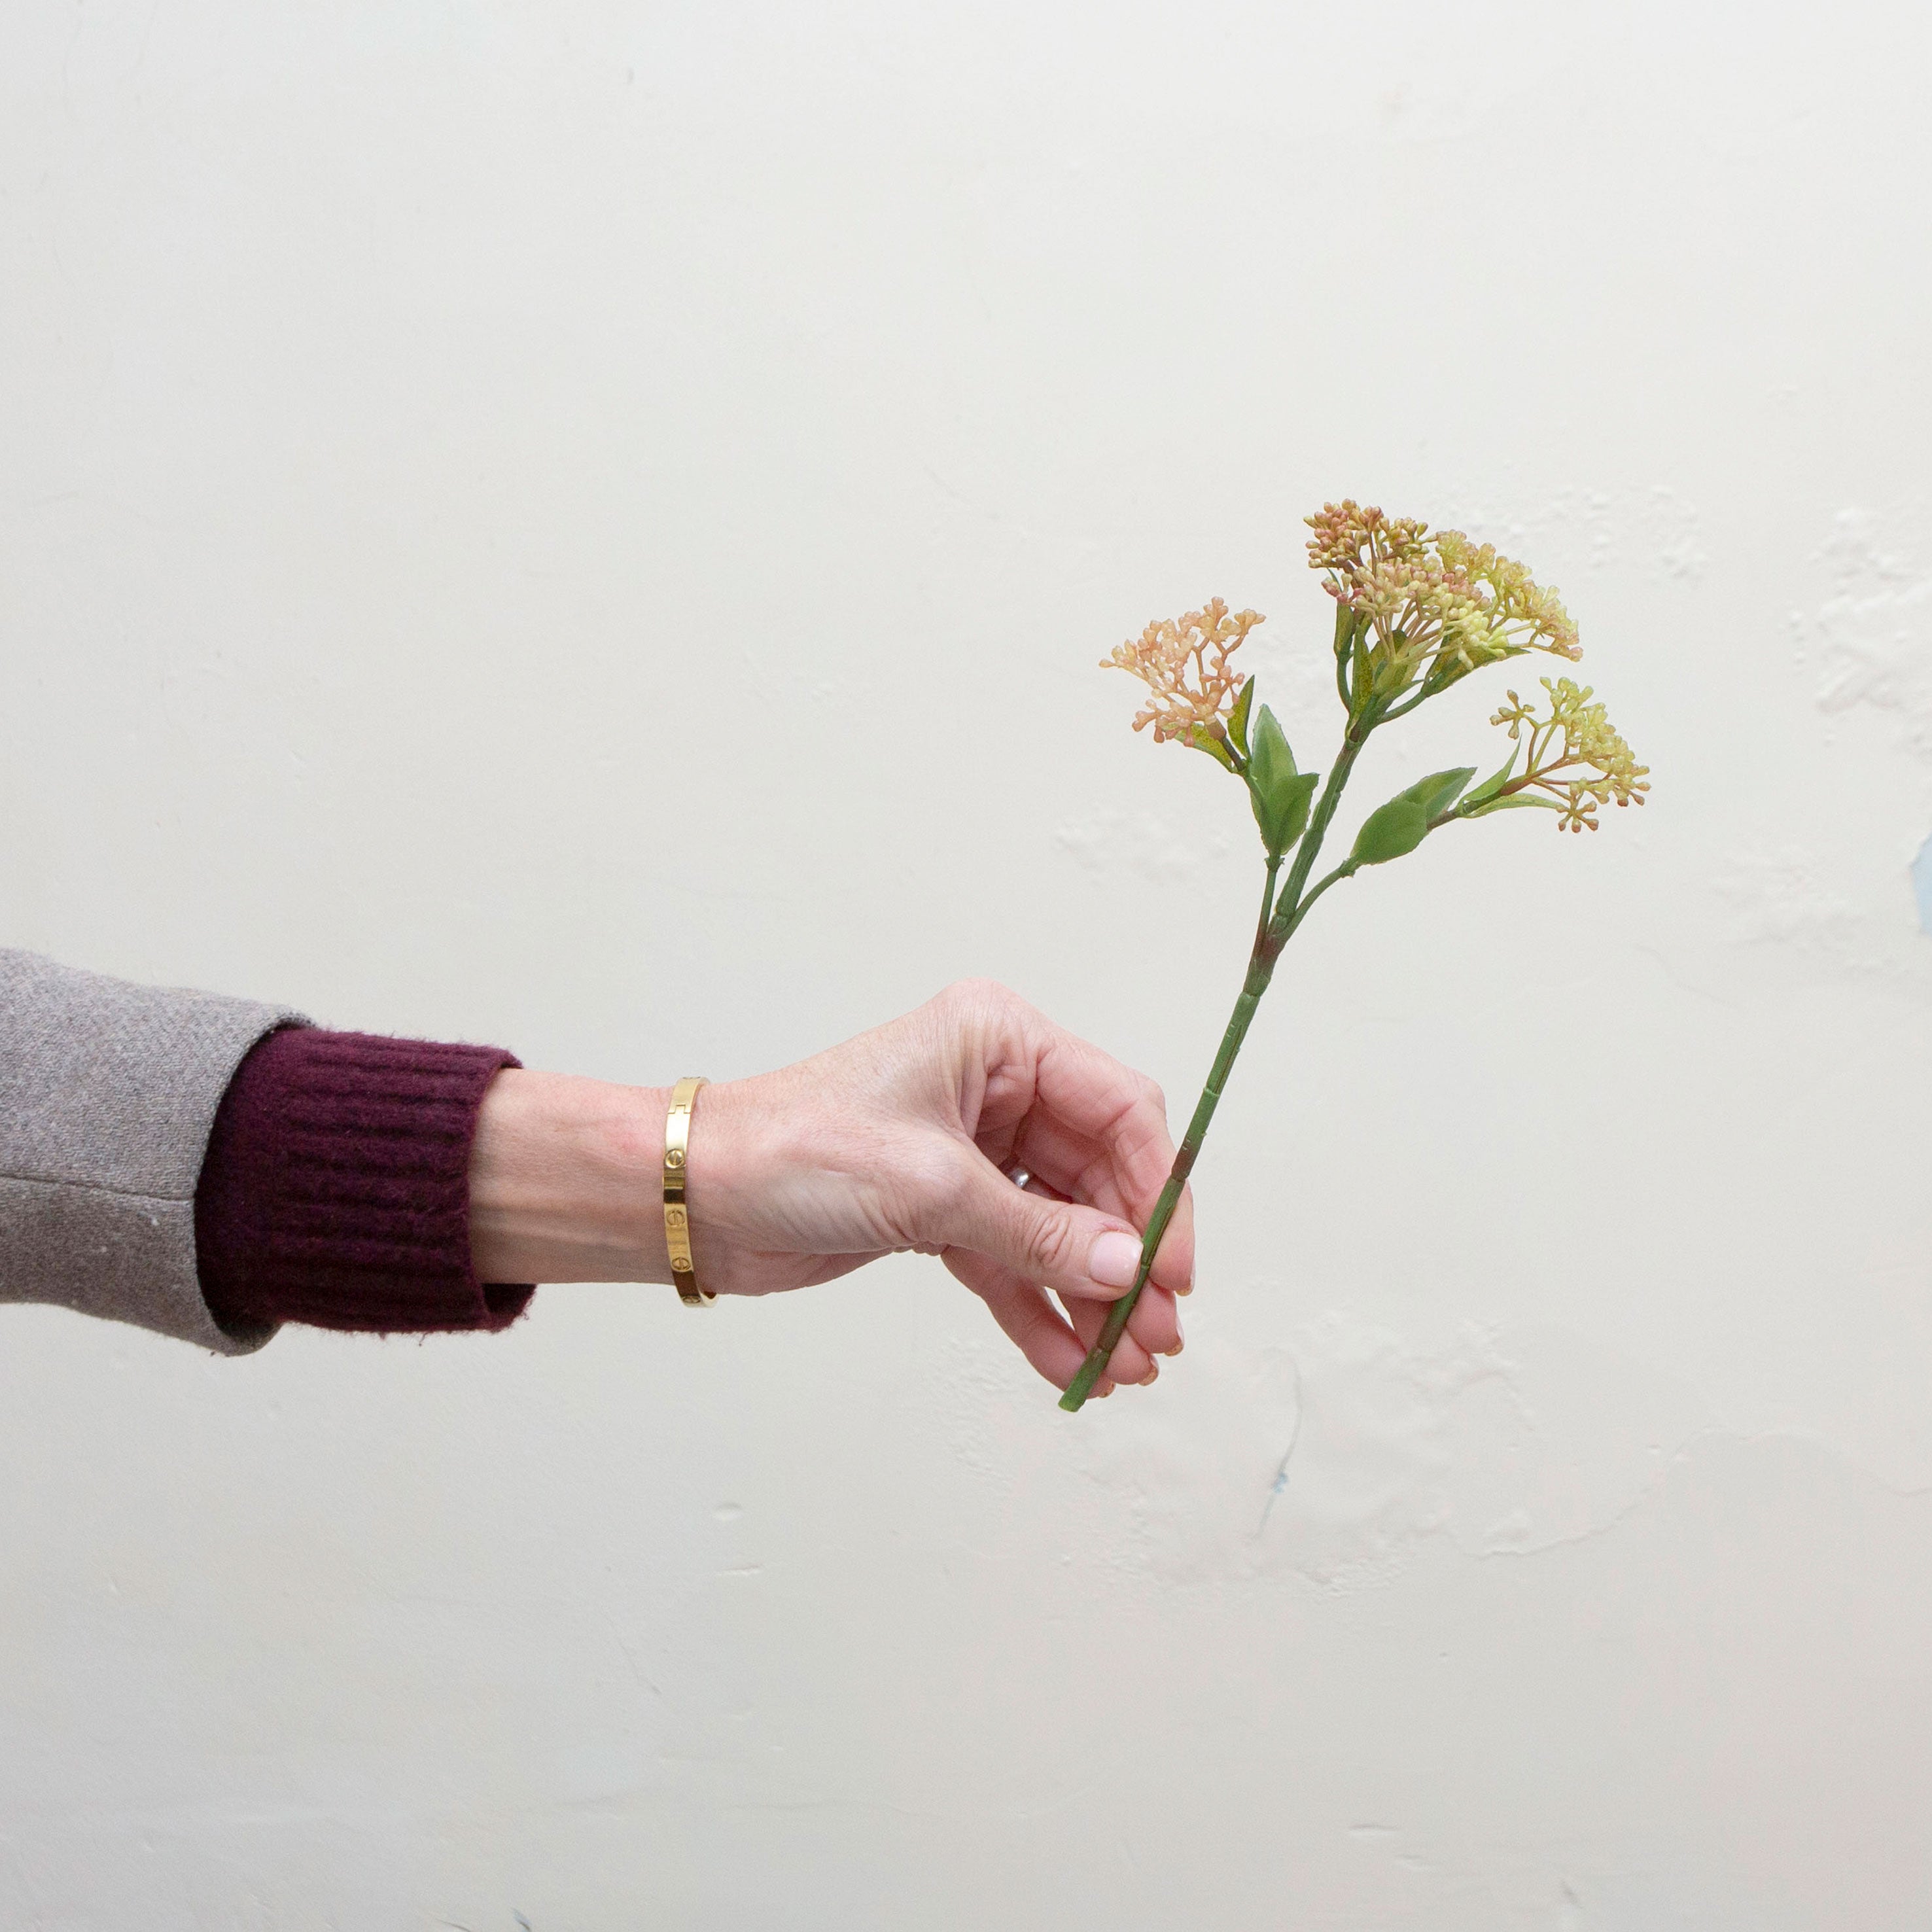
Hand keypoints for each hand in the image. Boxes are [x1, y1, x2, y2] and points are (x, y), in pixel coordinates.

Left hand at [467, 981, 1191, 1394]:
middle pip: (1098, 1178)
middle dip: (1126, 1260)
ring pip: (1059, 1228)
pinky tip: (1071, 1364)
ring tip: (1123, 1367)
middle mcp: (995, 1089)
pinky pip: (1013, 1261)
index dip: (1157, 1192)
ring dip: (1091, 1298)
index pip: (1119, 1111)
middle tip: (1158, 1335)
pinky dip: (1040, 1310)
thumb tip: (1126, 1269)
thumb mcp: (931, 1188)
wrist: (699, 1196)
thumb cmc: (794, 1150)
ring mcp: (972, 1152)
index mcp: (999, 1042)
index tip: (1170, 1270)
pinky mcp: (943, 1210)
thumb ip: (1037, 1231)